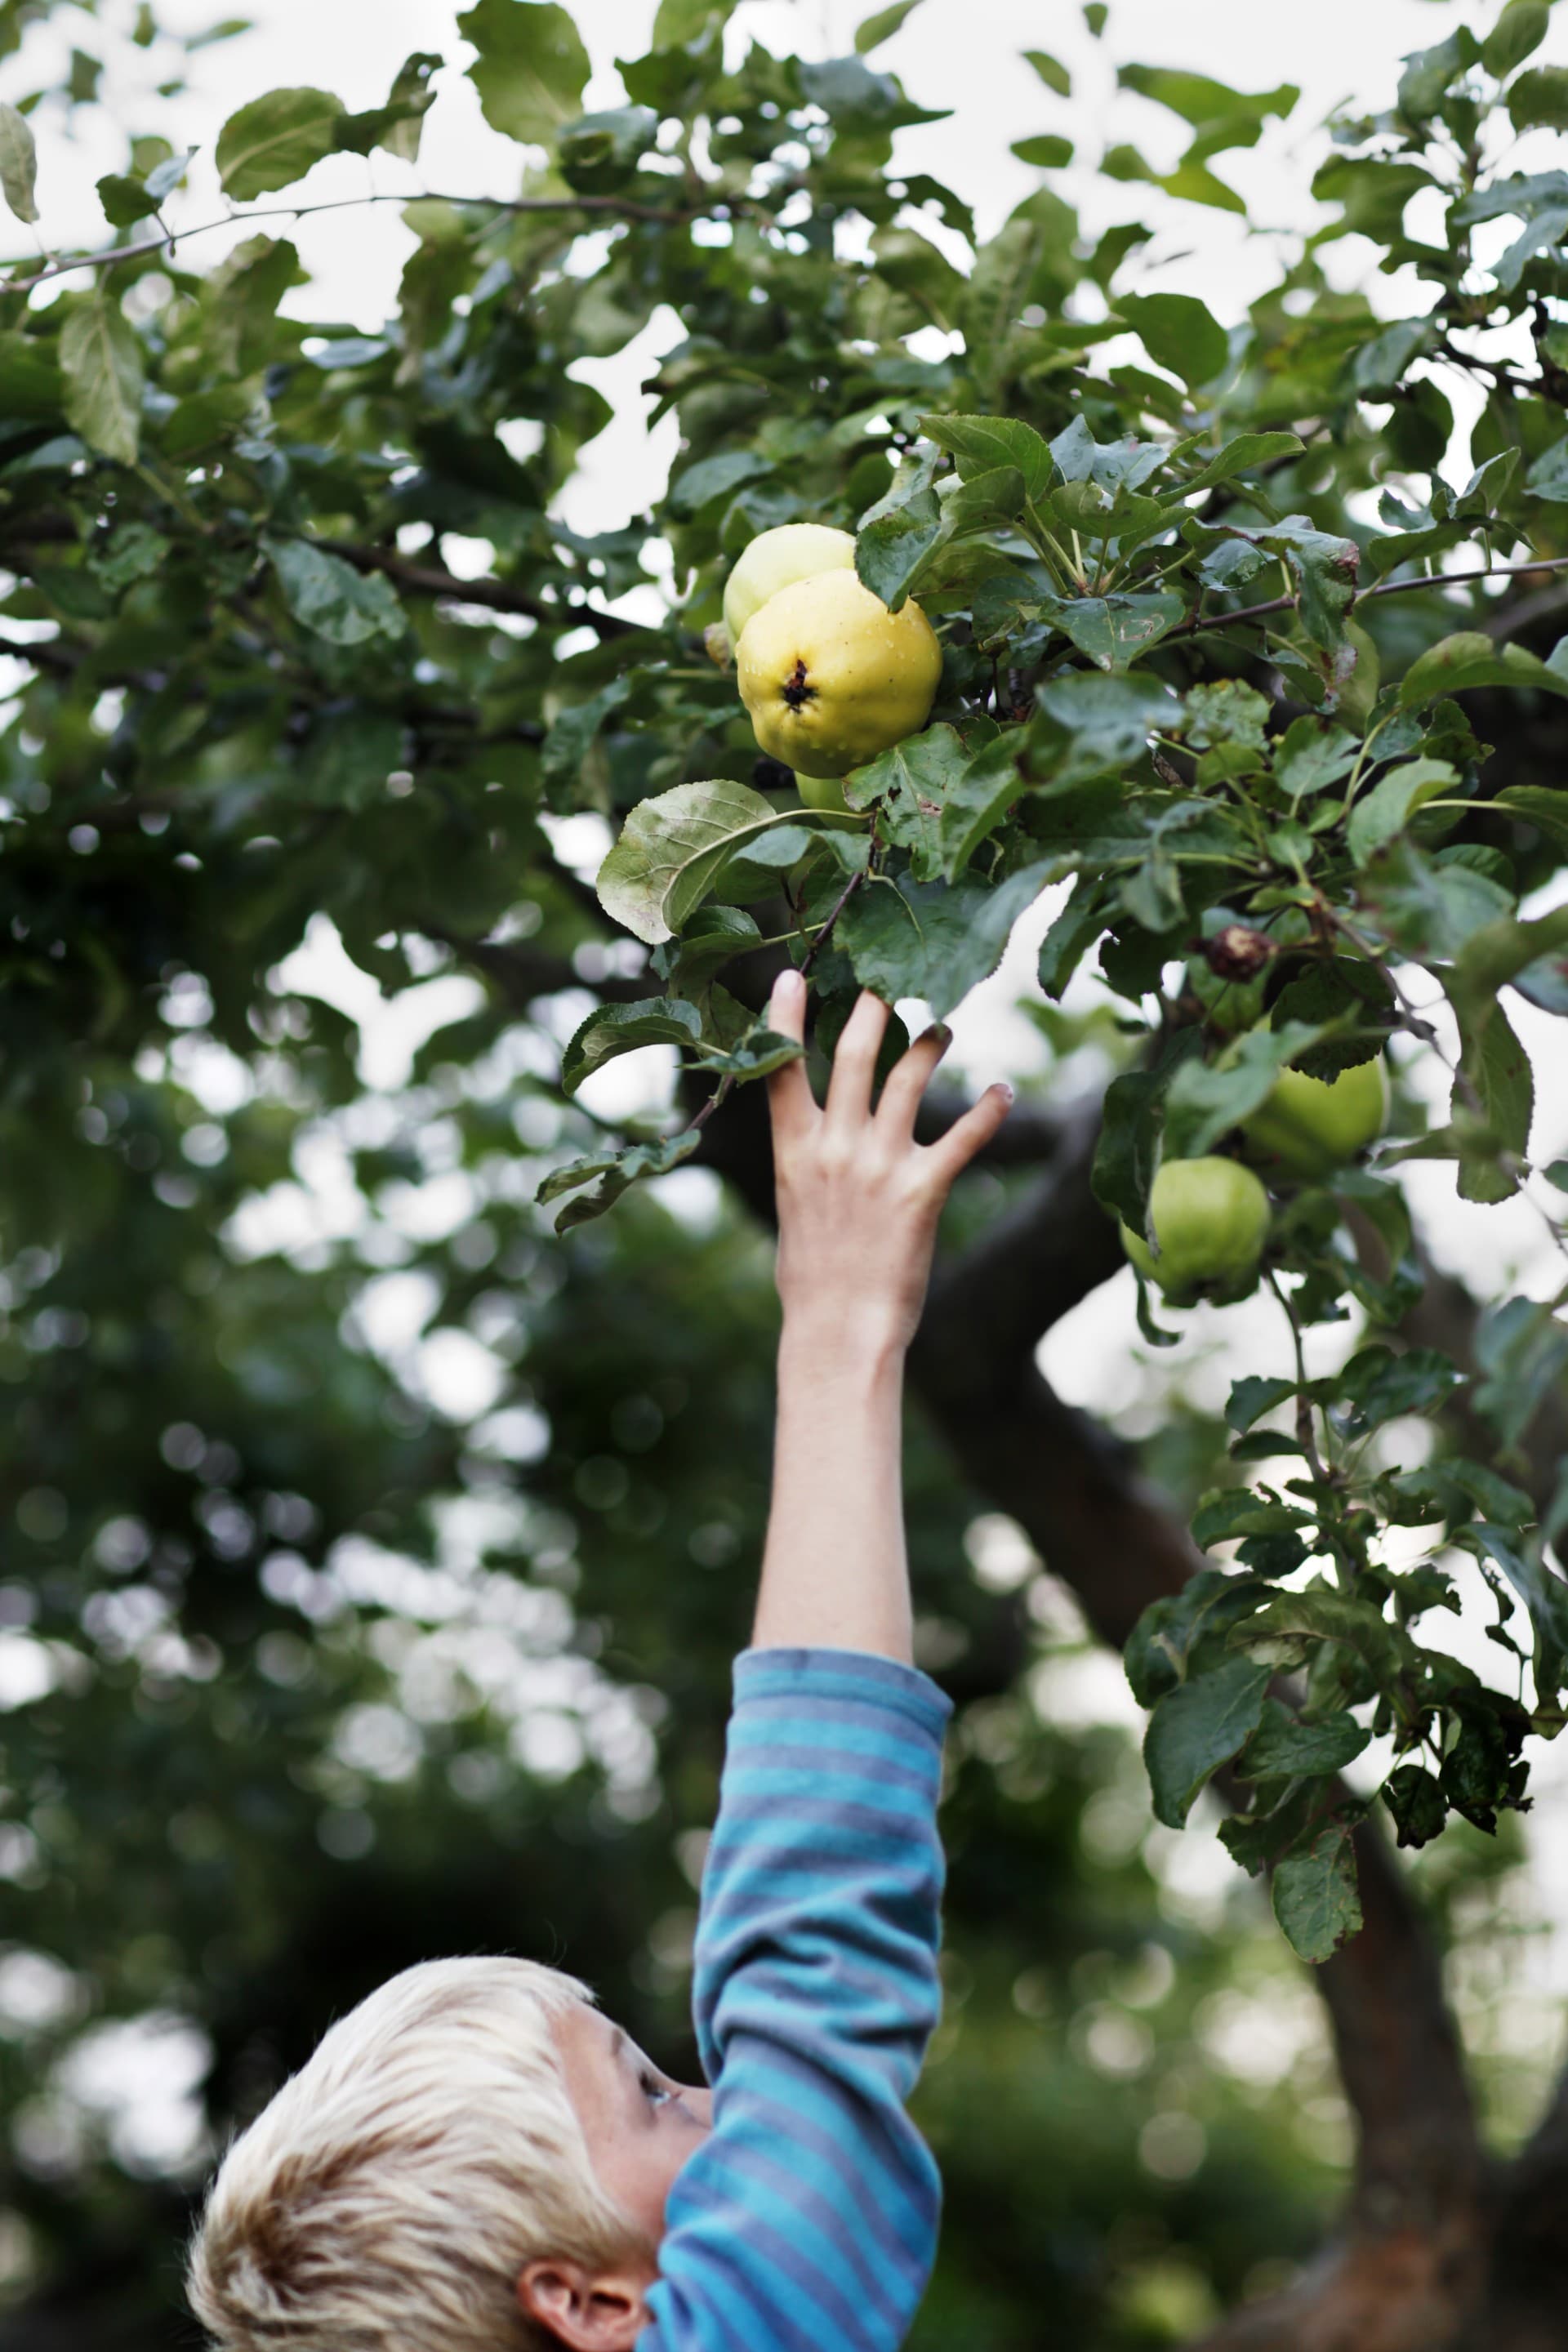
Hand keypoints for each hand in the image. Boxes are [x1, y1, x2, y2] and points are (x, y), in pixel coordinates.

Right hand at [764, 973, 1013, 1359]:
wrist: (838, 1330)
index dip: (783, 1017)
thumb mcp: (792, 1205)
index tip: (792, 973)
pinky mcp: (921, 1192)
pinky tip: (1005, 1092)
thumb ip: (806, 1158)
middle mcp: (835, 1147)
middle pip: (851, 1054)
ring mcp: (878, 1166)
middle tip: (889, 975)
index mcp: (793, 1150)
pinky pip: (964, 1139)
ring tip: (945, 1026)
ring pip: (909, 1079)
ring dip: (931, 1043)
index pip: (780, 1068)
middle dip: (872, 1007)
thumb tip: (812, 1134)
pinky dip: (989, 1111)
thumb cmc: (813, 1277)